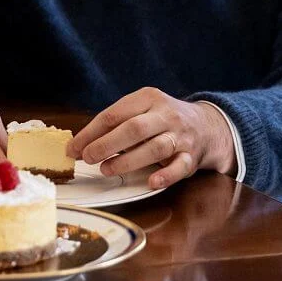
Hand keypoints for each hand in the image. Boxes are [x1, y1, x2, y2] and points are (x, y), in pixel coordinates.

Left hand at [67, 87, 234, 188]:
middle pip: (134, 128)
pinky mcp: (191, 156)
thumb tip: (80, 145)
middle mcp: (167, 115)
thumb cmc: (162, 120)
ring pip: (155, 147)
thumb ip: (115, 124)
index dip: (91, 132)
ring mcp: (181, 136)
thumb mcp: (142, 110)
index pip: (115, 114)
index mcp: (149, 98)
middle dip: (107, 144)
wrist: (207, 126)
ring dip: (128, 160)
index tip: (74, 148)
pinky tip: (151, 182)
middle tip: (87, 157)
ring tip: (106, 169)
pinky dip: (166, 175)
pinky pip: (180, 167)